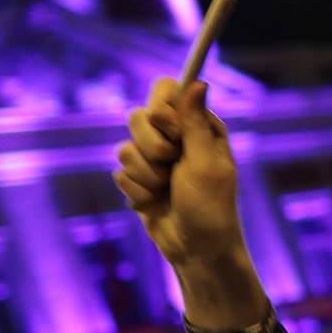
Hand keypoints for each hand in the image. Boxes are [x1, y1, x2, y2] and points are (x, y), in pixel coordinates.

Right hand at [115, 80, 244, 264]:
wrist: (196, 249)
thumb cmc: (210, 206)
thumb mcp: (205, 163)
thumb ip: (195, 124)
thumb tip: (199, 83)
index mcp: (199, 126)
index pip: (168, 90)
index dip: (163, 110)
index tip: (174, 134)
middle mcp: (176, 136)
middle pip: (139, 117)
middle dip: (152, 147)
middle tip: (172, 165)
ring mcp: (155, 158)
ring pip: (125, 148)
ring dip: (145, 175)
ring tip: (166, 190)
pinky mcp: (139, 178)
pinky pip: (120, 173)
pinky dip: (138, 192)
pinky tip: (156, 203)